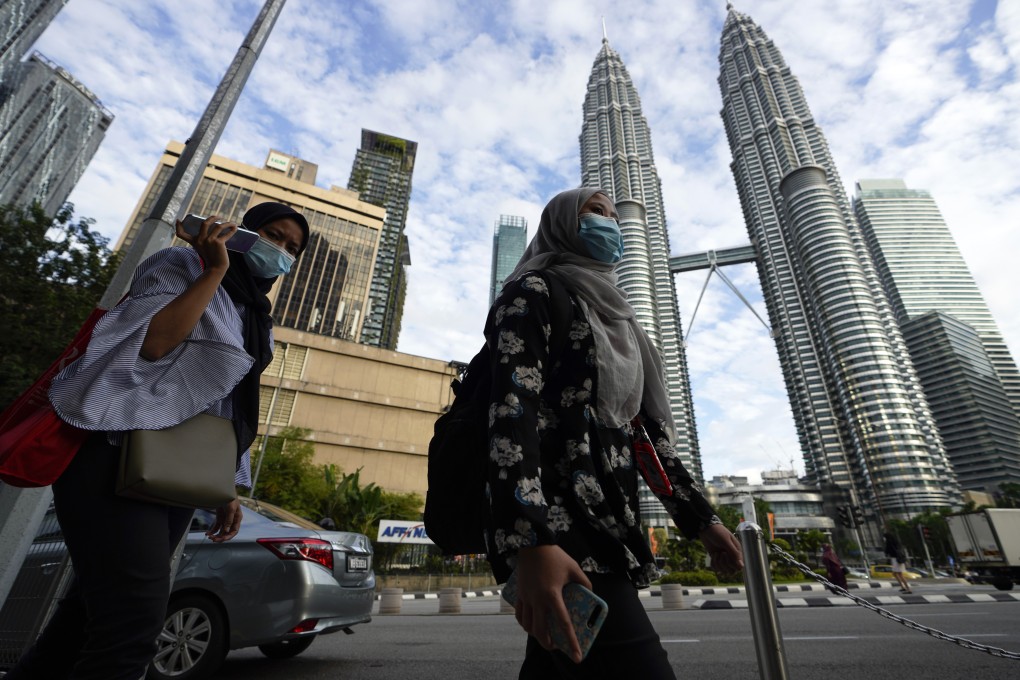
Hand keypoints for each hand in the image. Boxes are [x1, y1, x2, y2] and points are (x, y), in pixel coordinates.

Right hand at [175, 214, 234, 271]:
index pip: (181, 234)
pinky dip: (232, 230)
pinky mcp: (218, 243)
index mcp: (195, 241)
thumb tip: (213, 232)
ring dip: (227, 223)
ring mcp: (209, 241)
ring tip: (232, 223)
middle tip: (219, 217)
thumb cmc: (211, 258)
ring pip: (218, 226)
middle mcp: (200, 240)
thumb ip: (203, 242)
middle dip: (212, 218)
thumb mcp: (203, 249)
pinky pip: (226, 233)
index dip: (178, 226)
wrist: (216, 268)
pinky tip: (235, 227)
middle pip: (204, 223)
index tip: (178, 220)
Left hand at [207, 498, 241, 542]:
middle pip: (227, 532)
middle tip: (213, 540)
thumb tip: (226, 531)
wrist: (223, 491)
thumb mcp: (231, 508)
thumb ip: (229, 520)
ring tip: (209, 537)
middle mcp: (232, 521)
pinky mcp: (220, 518)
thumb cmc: (230, 498)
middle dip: (220, 537)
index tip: (222, 539)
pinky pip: (216, 527)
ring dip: (215, 535)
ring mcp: (225, 520)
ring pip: (221, 531)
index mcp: (237, 519)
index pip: (234, 531)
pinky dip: (212, 531)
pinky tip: (207, 533)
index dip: (229, 536)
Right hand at [513, 545, 591, 663]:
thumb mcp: (574, 568)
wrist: (532, 544)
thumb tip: (591, 592)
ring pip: (527, 625)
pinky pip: (519, 614)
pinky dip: (524, 623)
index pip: (564, 624)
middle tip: (556, 647)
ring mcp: (526, 597)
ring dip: (535, 634)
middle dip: (548, 644)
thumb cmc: (554, 556)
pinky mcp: (519, 593)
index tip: (577, 656)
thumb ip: (584, 582)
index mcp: (552, 595)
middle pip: (540, 631)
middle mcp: (537, 600)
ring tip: (543, 637)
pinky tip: (529, 624)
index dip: (571, 642)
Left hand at [700, 523, 742, 572]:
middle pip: (732, 571)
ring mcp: (724, 559)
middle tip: (721, 553)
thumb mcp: (726, 541)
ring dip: (718, 564)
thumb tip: (741, 566)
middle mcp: (732, 557)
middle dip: (724, 564)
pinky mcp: (717, 560)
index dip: (732, 564)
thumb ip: (734, 553)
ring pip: (724, 571)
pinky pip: (717, 569)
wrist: (706, 529)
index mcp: (737, 552)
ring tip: (716, 554)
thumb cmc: (718, 532)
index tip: (726, 554)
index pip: (739, 566)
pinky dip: (713, 564)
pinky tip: (713, 556)